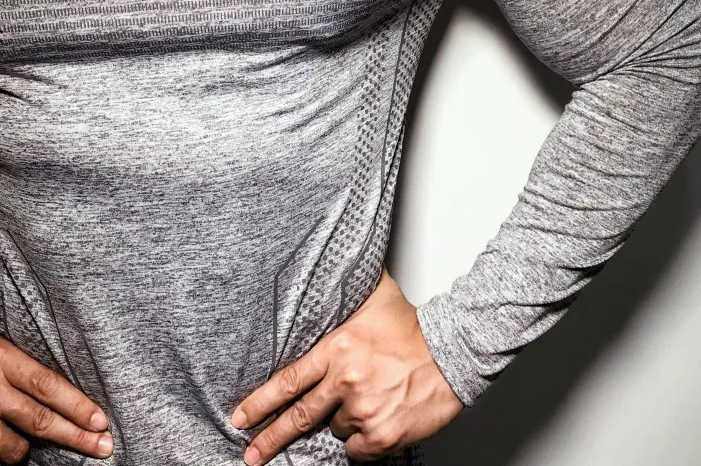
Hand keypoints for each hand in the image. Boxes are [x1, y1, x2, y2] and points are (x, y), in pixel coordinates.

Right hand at [0, 337, 112, 462]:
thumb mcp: (4, 344)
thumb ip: (26, 362)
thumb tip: (65, 387)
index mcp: (3, 358)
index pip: (48, 385)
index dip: (77, 405)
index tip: (102, 421)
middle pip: (38, 418)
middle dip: (74, 436)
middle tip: (102, 447)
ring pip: (9, 445)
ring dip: (25, 450)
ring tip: (30, 448)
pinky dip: (1, 452)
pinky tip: (7, 447)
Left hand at [230, 265, 464, 463]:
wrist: (451, 353)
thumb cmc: (413, 327)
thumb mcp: (375, 298)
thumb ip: (346, 290)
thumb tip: (329, 262)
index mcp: (338, 349)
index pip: (288, 380)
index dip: (260, 402)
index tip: (240, 417)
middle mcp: (345, 382)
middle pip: (298, 417)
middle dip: (270, 438)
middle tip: (252, 453)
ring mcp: (363, 411)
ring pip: (335, 429)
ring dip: (343, 420)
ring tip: (367, 398)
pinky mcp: (382, 437)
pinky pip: (357, 449)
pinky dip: (363, 439)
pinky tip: (378, 418)